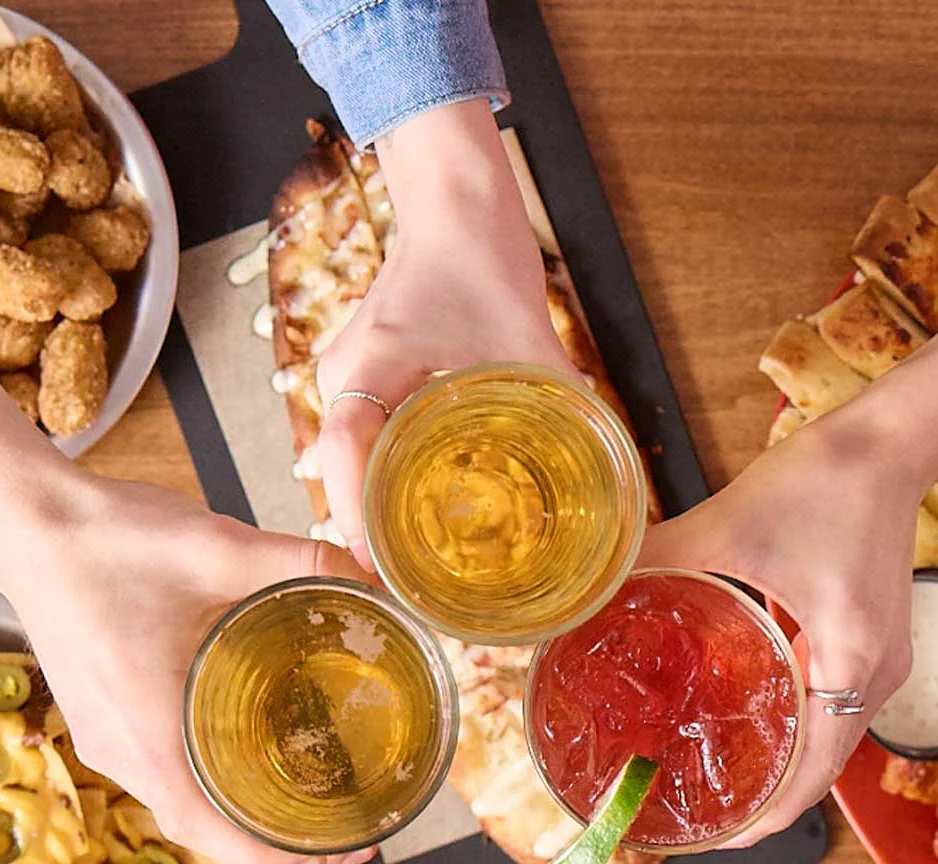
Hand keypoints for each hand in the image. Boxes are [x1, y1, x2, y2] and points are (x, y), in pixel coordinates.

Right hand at [0, 472, 377, 863]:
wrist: (26, 520)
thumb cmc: (109, 540)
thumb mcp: (219, 547)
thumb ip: (304, 562)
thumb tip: (375, 582)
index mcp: (149, 736)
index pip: (222, 839)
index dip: (289, 861)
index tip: (347, 853)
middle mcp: (122, 754)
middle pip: (208, 833)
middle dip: (279, 843)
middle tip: (348, 827)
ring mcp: (104, 740)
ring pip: (184, 805)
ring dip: (243, 815)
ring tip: (310, 796)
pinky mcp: (101, 718)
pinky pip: (163, 773)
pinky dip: (211, 781)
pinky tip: (249, 751)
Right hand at [313, 98, 572, 566]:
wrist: (455, 203)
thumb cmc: (485, 259)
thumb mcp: (531, 343)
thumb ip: (562, 406)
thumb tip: (603, 472)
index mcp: (374, 362)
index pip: (343, 447)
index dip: (354, 512)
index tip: (377, 564)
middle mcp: (343, 370)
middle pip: (333, 468)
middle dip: (361, 529)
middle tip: (402, 586)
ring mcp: (342, 370)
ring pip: (341, 456)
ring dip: (366, 506)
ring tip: (405, 564)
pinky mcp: (355, 372)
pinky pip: (354, 436)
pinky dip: (373, 475)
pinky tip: (406, 510)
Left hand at [639, 400, 929, 846]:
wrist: (889, 442)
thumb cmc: (819, 481)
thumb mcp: (724, 526)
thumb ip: (654, 562)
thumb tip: (586, 593)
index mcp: (849, 659)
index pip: (812, 776)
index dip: (763, 820)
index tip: (713, 840)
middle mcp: (878, 675)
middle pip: (823, 772)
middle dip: (765, 804)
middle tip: (699, 817)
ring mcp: (886, 662)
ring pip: (832, 742)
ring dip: (784, 769)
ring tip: (721, 780)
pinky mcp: (879, 643)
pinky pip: (838, 708)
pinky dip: (801, 729)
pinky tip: (752, 723)